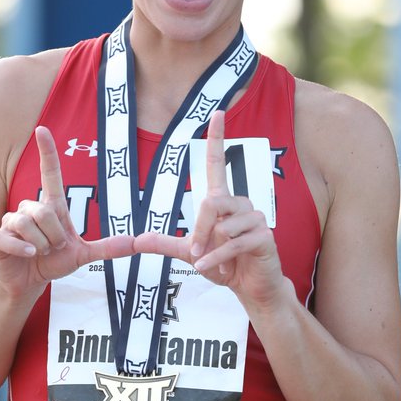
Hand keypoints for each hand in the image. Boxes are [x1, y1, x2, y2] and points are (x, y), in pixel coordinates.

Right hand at [0, 125, 134, 300]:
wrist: (28, 283)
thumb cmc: (52, 262)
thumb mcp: (83, 255)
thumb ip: (108, 248)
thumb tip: (136, 243)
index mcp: (50, 207)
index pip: (50, 173)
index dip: (47, 151)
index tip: (42, 129)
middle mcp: (29, 209)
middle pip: (45, 211)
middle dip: (55, 235)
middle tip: (53, 247)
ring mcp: (10, 222)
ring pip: (28, 224)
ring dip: (41, 244)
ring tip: (39, 252)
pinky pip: (10, 238)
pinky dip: (22, 250)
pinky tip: (28, 255)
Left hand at [134, 111, 286, 313]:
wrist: (252, 288)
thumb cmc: (223, 265)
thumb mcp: (189, 254)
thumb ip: (164, 244)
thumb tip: (136, 239)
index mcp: (222, 202)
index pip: (217, 163)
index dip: (216, 138)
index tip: (217, 112)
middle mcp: (240, 204)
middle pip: (210, 202)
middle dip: (199, 231)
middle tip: (196, 254)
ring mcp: (255, 219)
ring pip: (223, 225)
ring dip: (211, 251)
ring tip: (216, 264)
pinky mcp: (264, 236)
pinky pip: (233, 243)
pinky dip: (217, 259)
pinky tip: (216, 270)